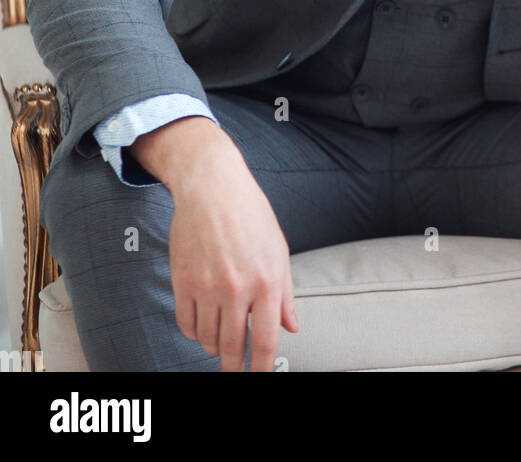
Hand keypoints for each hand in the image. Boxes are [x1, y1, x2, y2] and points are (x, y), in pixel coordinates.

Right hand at [132, 118, 298, 370]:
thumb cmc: (250, 214)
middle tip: (235, 372)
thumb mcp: (278, 250)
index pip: (266, 341)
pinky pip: (186, 324)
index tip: (259, 378)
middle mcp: (237, 287)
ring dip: (215, 347)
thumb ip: (285, 293)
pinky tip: (202, 325)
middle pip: (232, 348)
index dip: (262, 368)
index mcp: (266, 280)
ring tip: (221, 340)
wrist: (212, 187)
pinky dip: (194, 333)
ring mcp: (207, 286)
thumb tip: (292, 327)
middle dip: (234, 367)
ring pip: (207, 339)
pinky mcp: (183, 281)